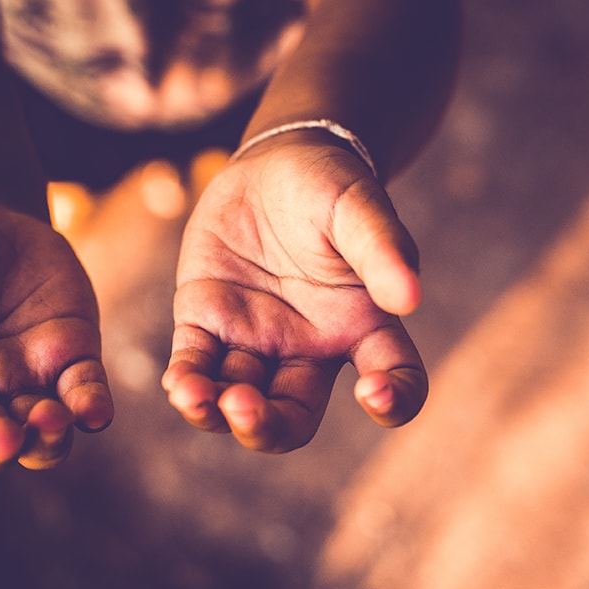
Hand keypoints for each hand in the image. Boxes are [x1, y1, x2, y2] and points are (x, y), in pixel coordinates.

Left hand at [162, 134, 426, 451]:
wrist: (273, 162)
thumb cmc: (330, 186)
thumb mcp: (359, 208)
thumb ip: (382, 248)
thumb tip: (409, 298)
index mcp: (361, 327)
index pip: (395, 381)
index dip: (393, 402)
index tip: (372, 394)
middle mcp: (308, 347)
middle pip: (293, 417)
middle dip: (268, 426)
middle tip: (246, 407)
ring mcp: (255, 338)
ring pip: (237, 401)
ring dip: (216, 412)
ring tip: (197, 398)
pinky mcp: (207, 319)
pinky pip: (196, 363)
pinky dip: (186, 381)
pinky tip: (179, 385)